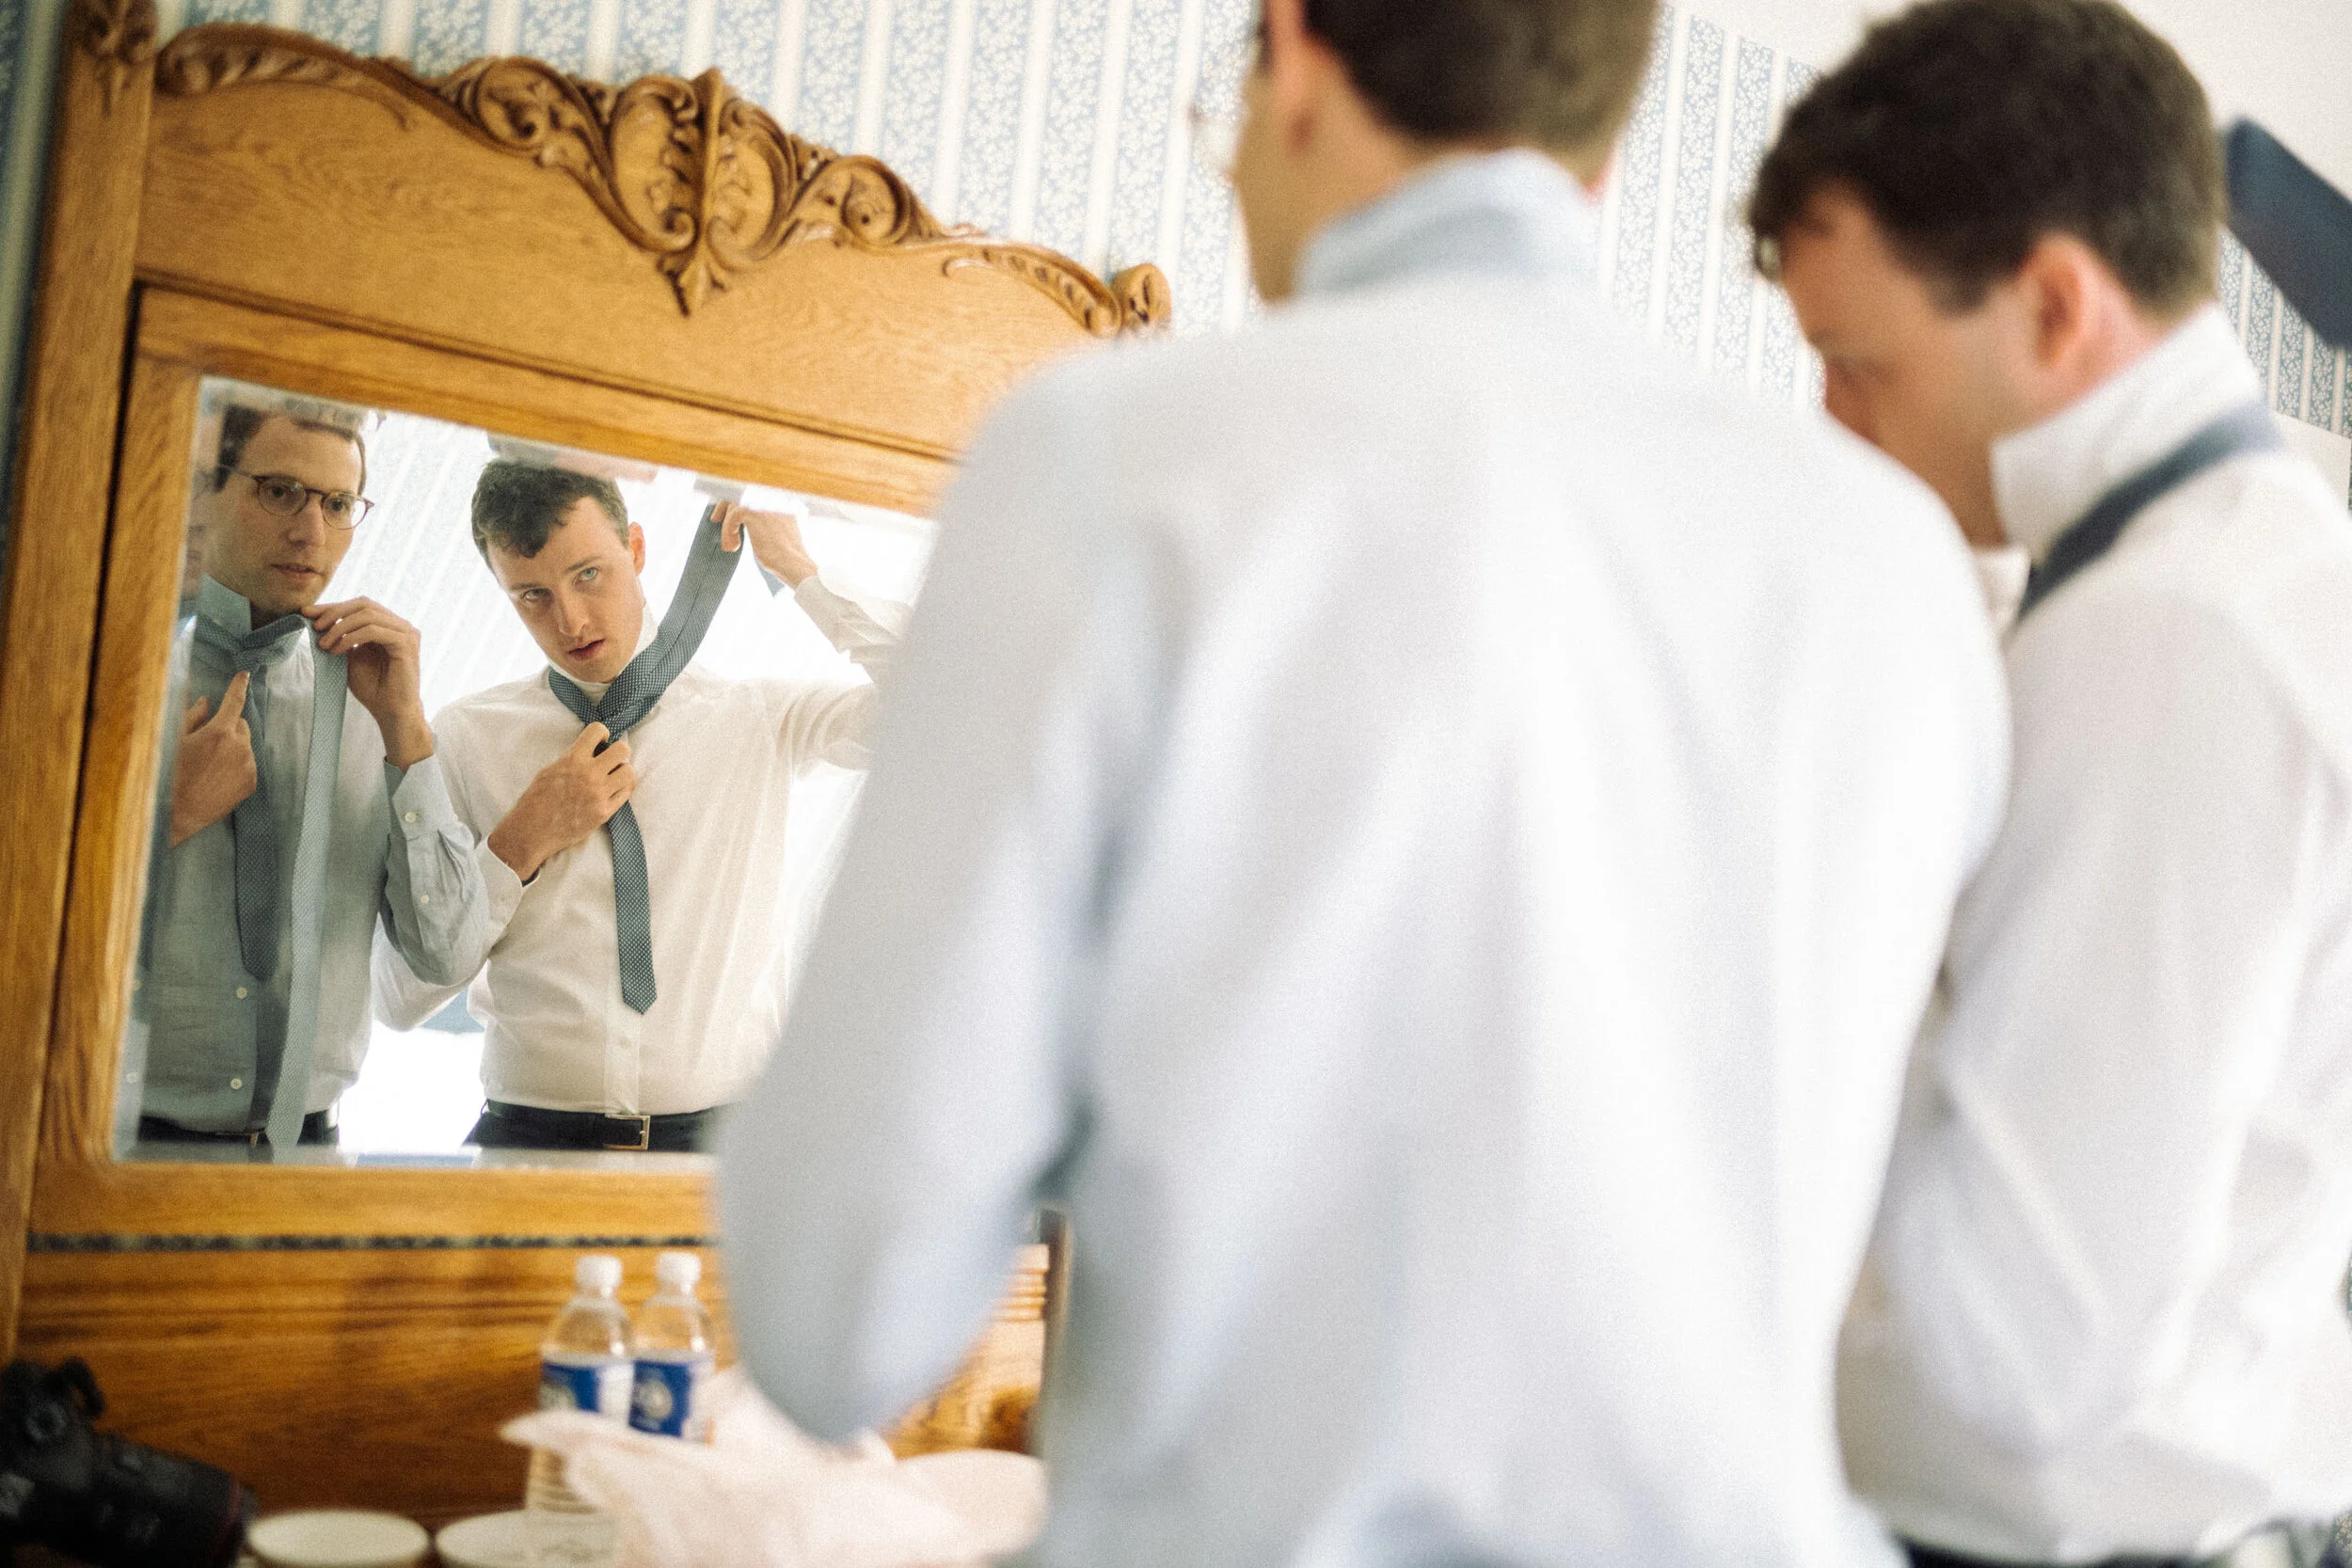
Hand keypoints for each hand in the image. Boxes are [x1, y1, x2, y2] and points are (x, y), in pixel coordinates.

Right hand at [169, 671, 256, 847]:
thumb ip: (193, 717)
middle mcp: (239, 746)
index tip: (244, 675)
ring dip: (232, 747)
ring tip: (209, 765)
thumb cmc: (171, 774)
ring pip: (244, 746)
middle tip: (206, 743)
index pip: (233, 701)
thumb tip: (206, 701)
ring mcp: (248, 765)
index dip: (238, 686)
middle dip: (227, 727)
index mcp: (218, 732)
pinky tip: (217, 777)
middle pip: (240, 725)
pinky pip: (247, 765)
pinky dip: (237, 765)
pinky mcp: (252, 782)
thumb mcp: (175, 741)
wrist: (180, 812)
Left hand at [309, 598, 432, 767]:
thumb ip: (340, 637)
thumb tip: (315, 618)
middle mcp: (400, 625)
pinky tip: (338, 649)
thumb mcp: (350, 657)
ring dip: (340, 627)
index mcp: (388, 625)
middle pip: (363, 604)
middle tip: (315, 627)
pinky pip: (374, 630)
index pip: (359, 606)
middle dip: (334, 612)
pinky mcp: (406, 643)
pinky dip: (351, 637)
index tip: (307, 613)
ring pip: (367, 614)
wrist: (390, 712)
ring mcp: (406, 633)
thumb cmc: (373, 688)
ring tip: (324, 644)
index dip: (332, 607)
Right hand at [487, 724, 635, 881]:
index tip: (599, 742)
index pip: (598, 730)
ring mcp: (599, 794)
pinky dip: (621, 790)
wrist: (532, 831)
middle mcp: (589, 774)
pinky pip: (626, 794)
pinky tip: (612, 791)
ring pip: (629, 772)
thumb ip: (573, 758)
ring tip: (613, 777)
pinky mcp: (604, 812)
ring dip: (622, 772)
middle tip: (611, 760)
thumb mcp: (550, 770)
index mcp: (572, 760)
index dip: (601, 734)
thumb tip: (593, 750)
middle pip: (622, 750)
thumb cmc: (536, 800)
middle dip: (618, 752)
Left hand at [714, 500, 816, 588]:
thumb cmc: (787, 553)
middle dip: (725, 506)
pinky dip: (728, 532)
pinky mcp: (753, 512)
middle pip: (740, 493)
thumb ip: (765, 518)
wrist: (794, 563)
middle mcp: (772, 495)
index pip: (751, 492)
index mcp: (781, 497)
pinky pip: (732, 517)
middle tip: (716, 519)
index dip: (736, 501)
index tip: (725, 511)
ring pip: (734, 506)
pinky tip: (734, 545)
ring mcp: (763, 501)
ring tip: (732, 546)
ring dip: (728, 527)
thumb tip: (743, 517)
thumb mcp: (778, 528)